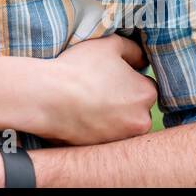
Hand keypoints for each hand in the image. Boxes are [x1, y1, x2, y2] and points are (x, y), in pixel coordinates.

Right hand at [35, 34, 157, 144]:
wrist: (48, 98)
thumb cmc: (79, 69)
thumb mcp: (109, 45)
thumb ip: (132, 49)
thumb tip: (141, 58)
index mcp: (147, 94)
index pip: (145, 85)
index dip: (126, 78)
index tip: (108, 76)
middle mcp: (142, 121)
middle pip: (135, 108)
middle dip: (121, 100)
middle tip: (96, 89)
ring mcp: (122, 139)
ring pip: (120, 124)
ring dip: (110, 116)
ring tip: (86, 103)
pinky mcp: (103, 150)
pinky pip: (103, 137)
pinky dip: (96, 129)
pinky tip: (80, 116)